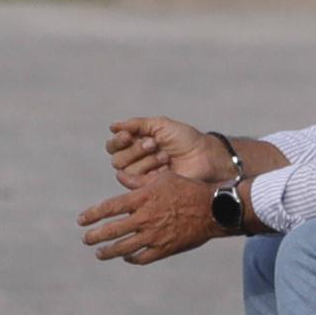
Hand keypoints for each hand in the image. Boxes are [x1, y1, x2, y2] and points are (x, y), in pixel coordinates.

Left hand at [78, 173, 218, 263]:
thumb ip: (138, 181)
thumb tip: (119, 177)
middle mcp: (145, 219)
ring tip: (100, 253)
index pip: (109, 208)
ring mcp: (154, 236)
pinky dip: (132, 259)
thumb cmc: (188, 189)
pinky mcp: (165, 249)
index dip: (92, 215)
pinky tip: (127, 257)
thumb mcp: (164, 178)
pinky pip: (143, 257)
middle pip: (112, 230)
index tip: (81, 220)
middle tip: (86, 239)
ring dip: (109, 251)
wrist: (213, 209)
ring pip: (124, 247)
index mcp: (142, 199)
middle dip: (95, 236)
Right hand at [105, 117, 230, 188]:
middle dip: (134, 150)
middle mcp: (136, 161)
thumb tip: (112, 126)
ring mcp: (143, 176)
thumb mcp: (160, 125)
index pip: (114, 146)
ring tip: (165, 155)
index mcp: (136, 145)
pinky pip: (135, 183)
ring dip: (145, 160)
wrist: (203, 155)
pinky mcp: (150, 189)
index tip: (129, 135)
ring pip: (125, 170)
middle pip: (117, 159)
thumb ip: (136, 124)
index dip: (118, 141)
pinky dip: (149, 171)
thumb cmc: (185, 139)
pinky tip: (165, 165)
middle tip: (154, 144)